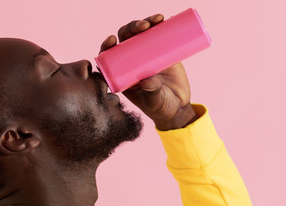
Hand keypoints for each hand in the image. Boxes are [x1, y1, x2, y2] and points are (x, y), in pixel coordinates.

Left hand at [99, 14, 197, 129]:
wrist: (178, 106)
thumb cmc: (161, 107)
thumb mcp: (154, 102)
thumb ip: (151, 93)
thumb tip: (147, 81)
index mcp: (122, 74)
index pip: (109, 56)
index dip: (107, 45)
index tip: (112, 40)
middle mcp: (132, 61)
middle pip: (125, 40)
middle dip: (130, 29)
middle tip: (142, 26)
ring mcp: (146, 55)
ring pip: (141, 34)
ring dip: (145, 23)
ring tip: (156, 20)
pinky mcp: (161, 51)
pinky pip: (158, 35)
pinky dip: (159, 25)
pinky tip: (161, 19)